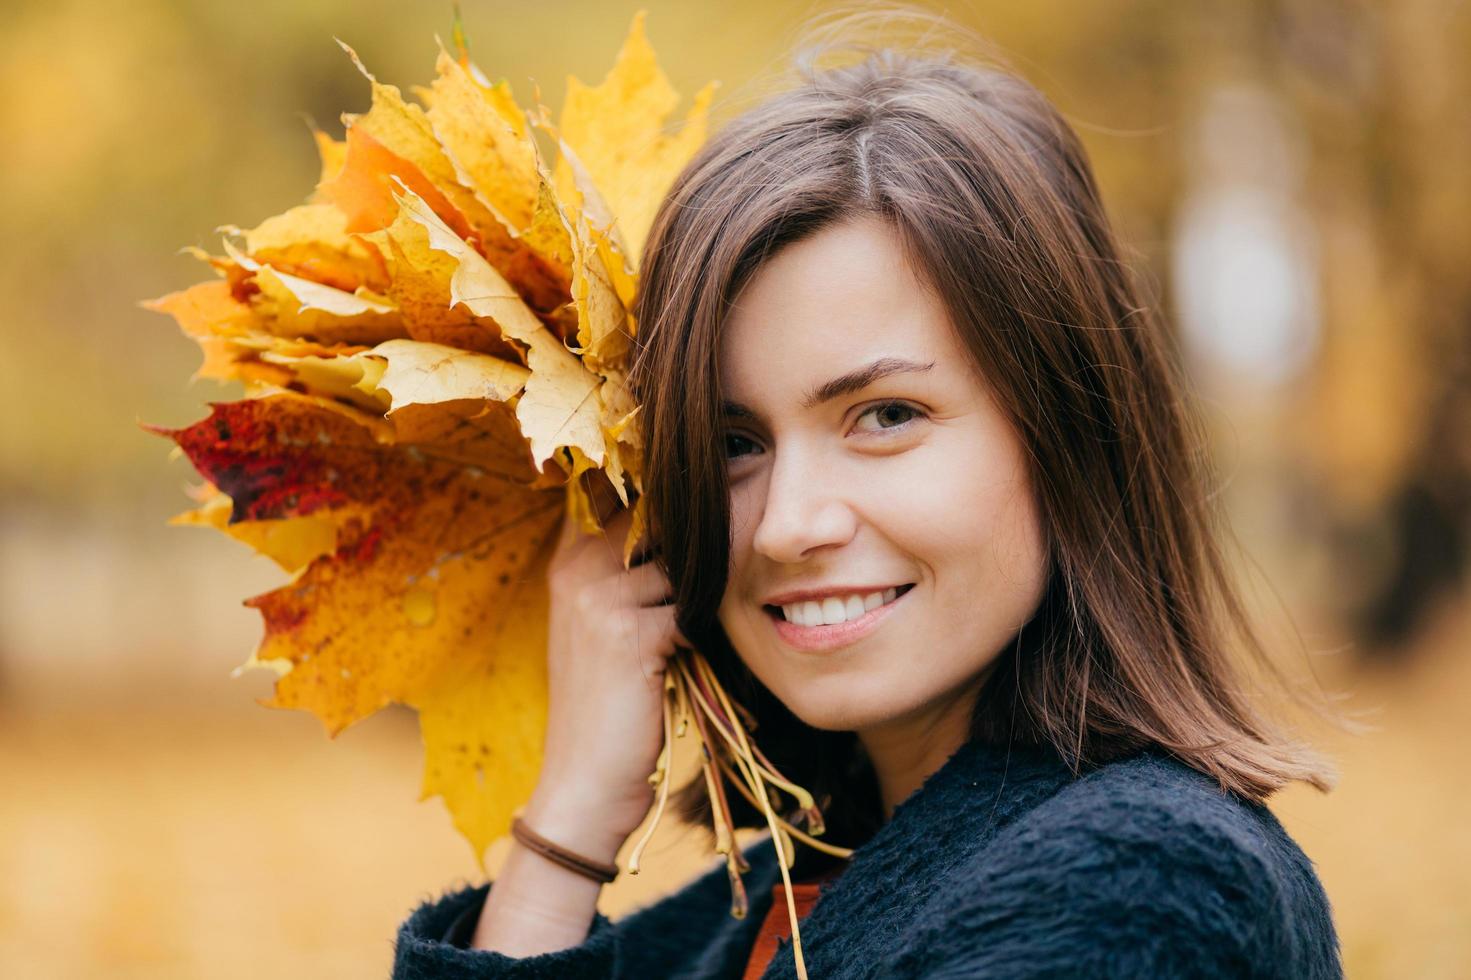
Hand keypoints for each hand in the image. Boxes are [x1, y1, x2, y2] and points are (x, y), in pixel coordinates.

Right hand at [535, 487, 688, 846]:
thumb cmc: (606, 704)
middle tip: (718, 562)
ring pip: (682, 565)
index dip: (660, 491)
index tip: (698, 490)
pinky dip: (699, 635)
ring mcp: (599, 599)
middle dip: (697, 540)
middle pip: (658, 518)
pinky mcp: (629, 634)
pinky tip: (686, 661)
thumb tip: (691, 529)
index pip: (615, 492)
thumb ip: (628, 575)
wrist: (584, 780)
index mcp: (568, 561)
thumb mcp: (602, 628)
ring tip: (692, 630)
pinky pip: (691, 610)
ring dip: (701, 595)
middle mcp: (578, 569)